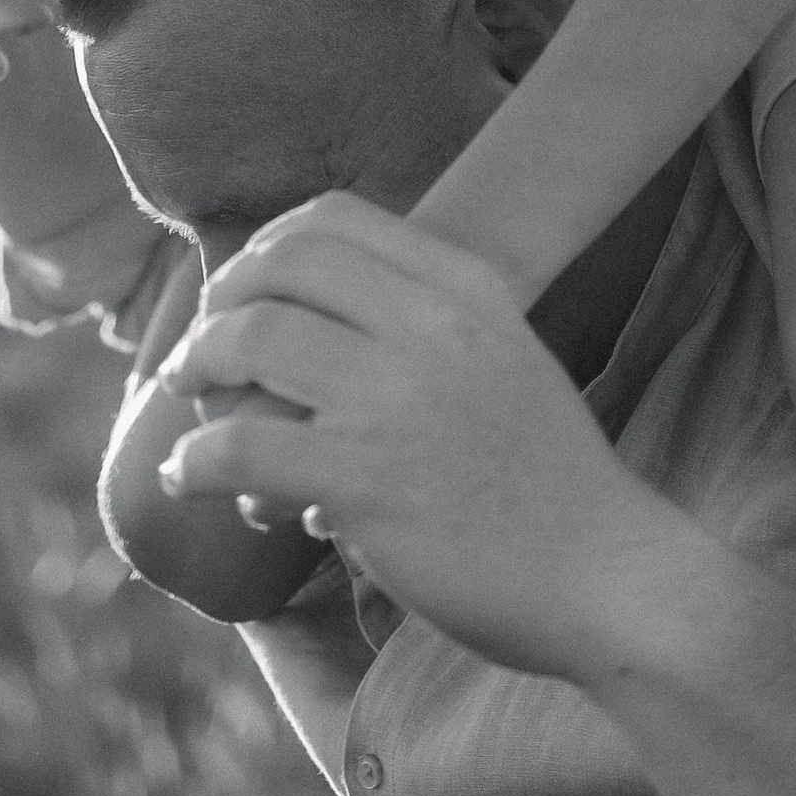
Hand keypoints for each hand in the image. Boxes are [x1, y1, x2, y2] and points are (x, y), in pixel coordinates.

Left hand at [154, 196, 675, 681]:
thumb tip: (321, 330)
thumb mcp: (506, 359)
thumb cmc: (550, 485)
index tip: (240, 290)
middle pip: (280, 267)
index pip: (334, 219)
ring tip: (187, 408)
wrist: (611, 577)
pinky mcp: (370, 482)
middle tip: (198, 353)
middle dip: (219, 303)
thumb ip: (431, 328)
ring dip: (196, 369)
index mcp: (467, 286)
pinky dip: (194, 462)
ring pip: (250, 340)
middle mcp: (433, 324)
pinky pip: (242, 449)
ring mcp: (399, 400)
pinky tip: (184, 480)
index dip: (265, 247)